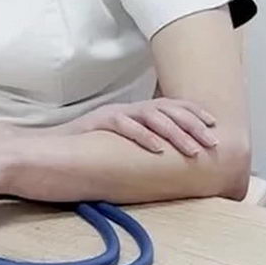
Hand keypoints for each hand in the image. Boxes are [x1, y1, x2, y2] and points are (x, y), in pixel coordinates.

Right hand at [48, 98, 219, 156]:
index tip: (214, 126)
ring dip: (175, 133)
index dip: (194, 113)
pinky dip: (143, 136)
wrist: (50, 146)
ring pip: (151, 115)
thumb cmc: (88, 149)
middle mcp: (127, 108)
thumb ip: (142, 144)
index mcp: (135, 111)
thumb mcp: (121, 144)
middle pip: (167, 109)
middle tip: (213, 142)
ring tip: (193, 150)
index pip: (170, 106)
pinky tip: (158, 150)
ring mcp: (113, 113)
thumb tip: (170, 159)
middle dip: (193, 125)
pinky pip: (124, 125)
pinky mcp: (98, 122)